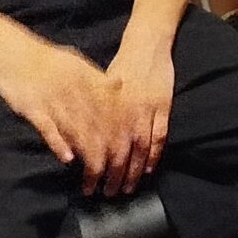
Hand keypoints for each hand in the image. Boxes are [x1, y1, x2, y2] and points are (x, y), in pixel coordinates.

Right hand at [0, 36, 132, 195]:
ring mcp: (54, 99)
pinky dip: (59, 144)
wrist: (12, 51)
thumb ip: (99, 79)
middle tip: (110, 184)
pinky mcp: (33, 107)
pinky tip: (67, 159)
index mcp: (89, 80)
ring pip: (77, 133)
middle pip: (99, 129)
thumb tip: (121, 86)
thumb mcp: (78, 63)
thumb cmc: (47, 60)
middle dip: (107, 161)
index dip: (122, 142)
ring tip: (91, 183)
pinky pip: (49, 128)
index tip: (125, 164)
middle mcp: (76, 90)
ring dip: (87, 160)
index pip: (114, 115)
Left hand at [96, 40, 175, 196]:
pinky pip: (158, 137)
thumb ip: (92, 111)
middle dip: (112, 176)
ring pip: (139, 149)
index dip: (94, 168)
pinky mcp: (162, 108)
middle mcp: (126, 113)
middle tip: (107, 193)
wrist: (147, 44)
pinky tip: (148, 170)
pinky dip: (153, 156)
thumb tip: (75, 135)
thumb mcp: (99, 85)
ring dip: (133, 172)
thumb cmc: (121, 63)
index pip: (99, 146)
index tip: (88, 184)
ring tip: (126, 189)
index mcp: (107, 108)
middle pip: (119, 152)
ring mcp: (146, 111)